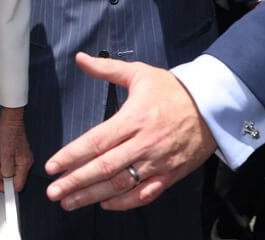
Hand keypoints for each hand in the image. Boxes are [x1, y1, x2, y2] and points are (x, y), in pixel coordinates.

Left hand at [0, 106, 33, 192]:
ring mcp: (20, 157)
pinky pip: (6, 162)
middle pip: (12, 178)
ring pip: (7, 170)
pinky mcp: (15, 152)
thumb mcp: (5, 153)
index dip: (5, 187)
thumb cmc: (9, 131)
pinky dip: (0, 158)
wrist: (9, 117)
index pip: (18, 185)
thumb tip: (6, 180)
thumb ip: (6, 170)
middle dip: (1, 172)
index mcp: (25, 164)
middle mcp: (25, 162)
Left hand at [44, 53, 214, 211]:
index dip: (72, 156)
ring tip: (70, 202)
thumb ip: (106, 69)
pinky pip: (145, 194)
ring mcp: (158, 162)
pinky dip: (124, 202)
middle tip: (53, 192)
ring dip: (93, 196)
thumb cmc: (173, 89)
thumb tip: (80, 59)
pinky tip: (105, 204)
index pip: (96, 141)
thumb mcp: (139, 73)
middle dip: (76, 181)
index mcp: (134, 118)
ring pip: (121, 184)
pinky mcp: (170, 175)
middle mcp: (144, 143)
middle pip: (104, 167)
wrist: (212, 106)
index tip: (52, 166)